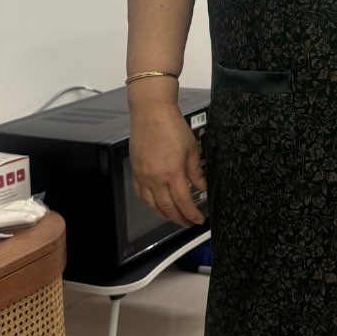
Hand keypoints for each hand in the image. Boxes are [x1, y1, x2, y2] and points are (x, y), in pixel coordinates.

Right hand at [129, 102, 206, 226]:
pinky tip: (156, 204)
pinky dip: (150, 203)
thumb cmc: (172, 126)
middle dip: (179, 219)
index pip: (183, 202)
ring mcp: (143, 175)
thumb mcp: (192, 149)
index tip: (198, 219)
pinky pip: (141, 194)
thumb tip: (201, 187)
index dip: (192, 214)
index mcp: (172, 173)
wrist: (151, 112)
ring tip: (174, 217)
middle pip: (167, 208)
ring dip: (164, 214)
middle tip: (188, 223)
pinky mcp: (135, 171)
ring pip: (152, 204)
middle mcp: (155, 178)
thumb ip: (196, 172)